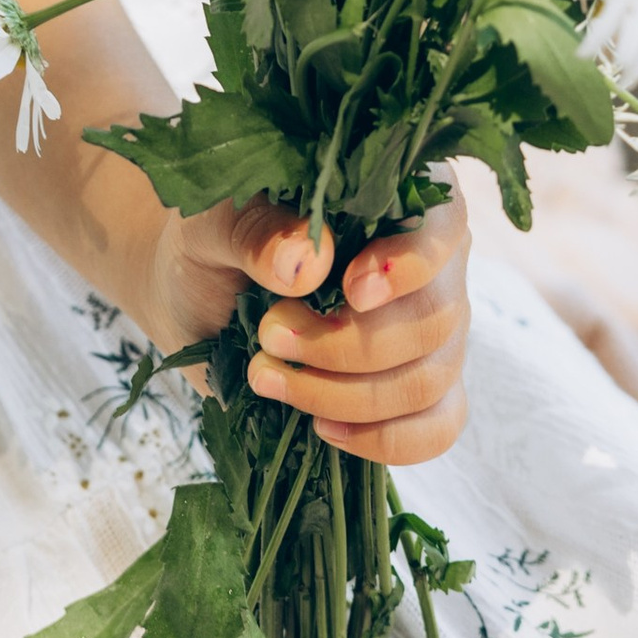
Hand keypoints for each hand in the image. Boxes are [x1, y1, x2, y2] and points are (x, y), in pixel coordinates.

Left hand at [133, 180, 470, 468]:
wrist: (194, 295)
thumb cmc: (213, 242)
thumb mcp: (213, 224)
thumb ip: (255, 232)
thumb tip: (307, 263)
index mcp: (398, 198)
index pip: (443, 227)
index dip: (408, 266)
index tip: (351, 292)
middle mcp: (432, 264)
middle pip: (435, 319)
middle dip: (348, 345)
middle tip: (269, 335)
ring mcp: (432, 332)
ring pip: (429, 379)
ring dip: (348, 395)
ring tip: (269, 378)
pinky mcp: (416, 390)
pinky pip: (438, 426)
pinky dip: (386, 439)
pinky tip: (325, 428)